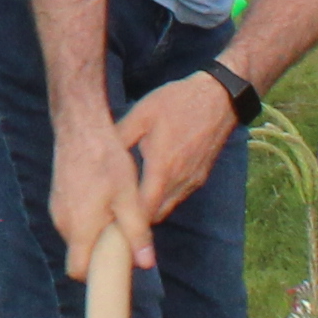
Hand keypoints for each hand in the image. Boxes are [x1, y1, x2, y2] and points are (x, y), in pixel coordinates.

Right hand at [49, 105, 152, 285]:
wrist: (81, 128)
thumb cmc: (106, 161)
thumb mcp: (129, 198)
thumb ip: (136, 233)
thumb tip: (145, 263)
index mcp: (80, 228)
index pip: (77, 270)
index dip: (95, 276)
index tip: (115, 270)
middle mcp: (63, 222)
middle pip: (79, 253)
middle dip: (100, 252)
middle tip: (124, 238)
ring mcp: (57, 209)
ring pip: (77, 235)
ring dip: (95, 233)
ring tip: (117, 214)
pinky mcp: (58, 197)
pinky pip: (72, 219)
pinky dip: (88, 219)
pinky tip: (105, 200)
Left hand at [123, 66, 242, 224]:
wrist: (218, 98)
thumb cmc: (178, 103)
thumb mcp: (142, 114)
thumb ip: (119, 136)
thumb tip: (99, 151)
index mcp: (162, 168)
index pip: (143, 210)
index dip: (126, 219)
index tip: (109, 218)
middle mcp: (179, 181)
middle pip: (156, 215)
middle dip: (136, 217)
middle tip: (115, 210)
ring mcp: (192, 181)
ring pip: (168, 207)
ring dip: (152, 208)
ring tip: (129, 200)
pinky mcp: (200, 177)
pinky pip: (179, 197)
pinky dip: (165, 199)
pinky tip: (151, 185)